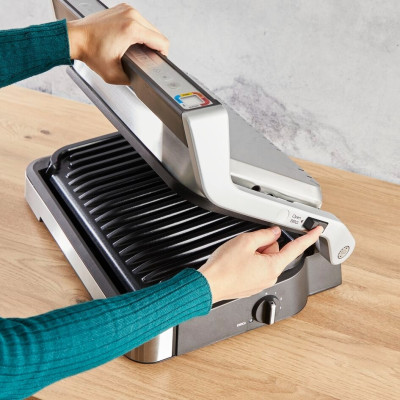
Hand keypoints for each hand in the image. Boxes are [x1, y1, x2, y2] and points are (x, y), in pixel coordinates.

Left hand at [67, 3, 168, 84]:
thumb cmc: (89, 52)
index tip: (158, 61)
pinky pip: (139, 21)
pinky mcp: (122, 9)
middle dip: (154, 47)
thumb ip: (132, 79)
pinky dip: (139, 31)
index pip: (161, 41)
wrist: (74, 38)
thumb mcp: (114, 75)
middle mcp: (131, 15)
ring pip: (149, 26)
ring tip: (139, 50)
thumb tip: (140, 79)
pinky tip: (132, 41)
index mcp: (132, 29)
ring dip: (147, 39)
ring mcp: (126, 9)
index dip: (163, 54)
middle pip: (157, 33)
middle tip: (146, 58)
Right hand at [198, 226, 322, 302]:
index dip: (308, 237)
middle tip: (248, 244)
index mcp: (273, 266)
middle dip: (265, 244)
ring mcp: (261, 282)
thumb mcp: (245, 242)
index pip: (296, 248)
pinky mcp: (252, 285)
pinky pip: (257, 268)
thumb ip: (264, 234)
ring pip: (265, 259)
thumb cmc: (224, 267)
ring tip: (238, 255)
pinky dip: (249, 261)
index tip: (317, 231)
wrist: (209, 285)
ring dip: (255, 253)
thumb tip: (274, 232)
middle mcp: (270, 277)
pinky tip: (237, 262)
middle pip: (276, 251)